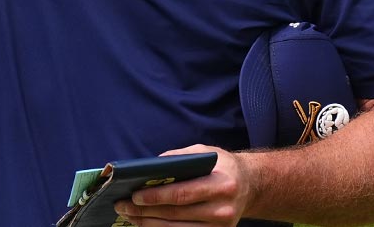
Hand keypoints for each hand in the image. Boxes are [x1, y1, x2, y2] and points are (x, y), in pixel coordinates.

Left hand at [115, 146, 251, 226]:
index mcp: (221, 184)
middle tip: (122, 206)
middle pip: (176, 214)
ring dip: (149, 223)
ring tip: (130, 215)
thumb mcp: (204, 153)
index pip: (183, 194)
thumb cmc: (221, 166)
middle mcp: (223, 209)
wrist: (251, 185)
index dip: (156, 197)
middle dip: (145, 211)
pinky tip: (147, 223)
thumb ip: (178, 158)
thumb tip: (148, 168)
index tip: (134, 195)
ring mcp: (221, 226)